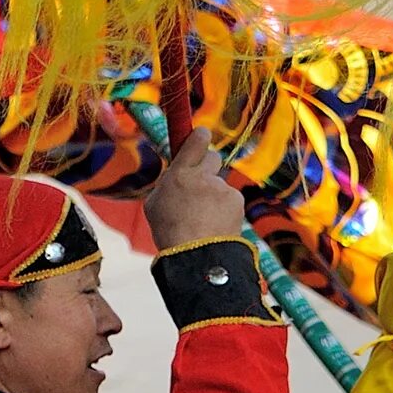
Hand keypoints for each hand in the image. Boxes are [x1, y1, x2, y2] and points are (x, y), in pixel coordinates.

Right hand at [143, 131, 245, 251]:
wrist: (196, 257)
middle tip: (201, 185)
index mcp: (180, 174)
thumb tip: (176, 175)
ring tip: (205, 219)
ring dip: (215, 195)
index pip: (195, 141)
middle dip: (208, 167)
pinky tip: (216, 225)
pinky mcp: (237, 201)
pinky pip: (230, 199)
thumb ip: (167, 184)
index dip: (199, 136)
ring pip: (220, 184)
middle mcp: (203, 176)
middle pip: (213, 157)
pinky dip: (225, 210)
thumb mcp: (155, 204)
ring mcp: (222, 188)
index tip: (200, 135)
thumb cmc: (170, 232)